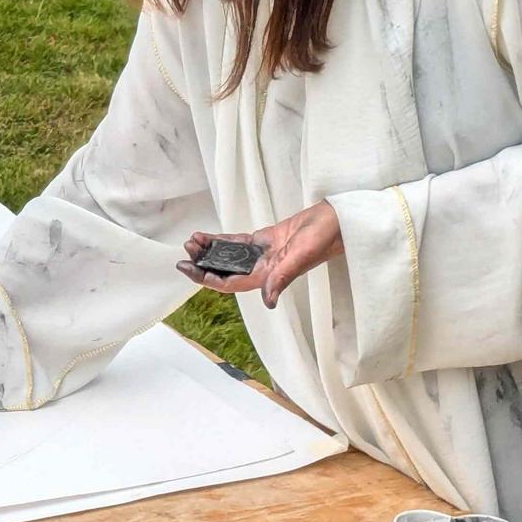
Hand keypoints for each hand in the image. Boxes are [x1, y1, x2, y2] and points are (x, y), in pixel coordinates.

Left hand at [178, 201, 344, 309]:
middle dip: (202, 263)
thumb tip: (268, 301)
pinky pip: (237, 243)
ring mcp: (263, 255)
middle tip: (185, 252)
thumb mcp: (300, 256)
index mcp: (269, 276)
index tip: (188, 269)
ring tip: (191, 241)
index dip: (206, 278)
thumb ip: (282, 277)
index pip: (230, 283)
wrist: (336, 221)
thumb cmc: (323, 238)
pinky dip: (220, 240)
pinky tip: (205, 236)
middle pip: (224, 271)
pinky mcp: (265, 241)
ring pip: (228, 257)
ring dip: (208, 251)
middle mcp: (263, 269)